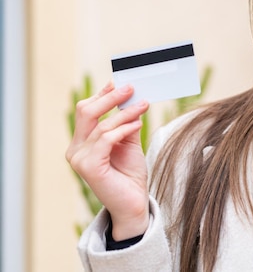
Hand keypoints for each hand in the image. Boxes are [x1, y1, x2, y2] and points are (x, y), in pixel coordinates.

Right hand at [65, 82, 150, 239]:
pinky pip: (106, 139)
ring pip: (101, 125)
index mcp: (82, 143)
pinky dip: (123, 128)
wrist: (134, 203)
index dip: (102, 95)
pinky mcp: (89, 167)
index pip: (86, 111)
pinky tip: (138, 123)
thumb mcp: (129, 142)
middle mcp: (76, 150)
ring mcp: (79, 159)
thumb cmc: (130, 175)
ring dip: (125, 112)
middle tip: (130, 87)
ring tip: (143, 104)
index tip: (119, 82)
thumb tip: (130, 98)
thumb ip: (126, 123)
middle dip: (110, 97)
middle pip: (86, 112)